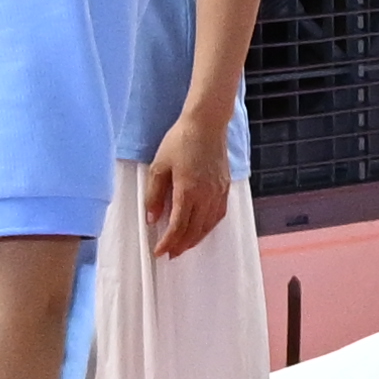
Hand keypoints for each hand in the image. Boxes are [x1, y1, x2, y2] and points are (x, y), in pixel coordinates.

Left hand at [141, 120, 236, 260]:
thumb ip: (154, 195)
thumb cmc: (180, 141)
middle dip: (181, 245)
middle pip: (194, 230)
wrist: (207, 124)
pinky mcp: (225, 187)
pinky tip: (202, 229)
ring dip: (195, 239)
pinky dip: (209, 227)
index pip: (178, 226)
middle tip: (170, 254)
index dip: (168, 242)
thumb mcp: (159, 166)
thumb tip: (153, 219)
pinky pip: (218, 215)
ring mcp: (218, 192)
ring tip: (184, 247)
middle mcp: (206, 196)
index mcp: (188, 191)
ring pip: (208, 225)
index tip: (159, 252)